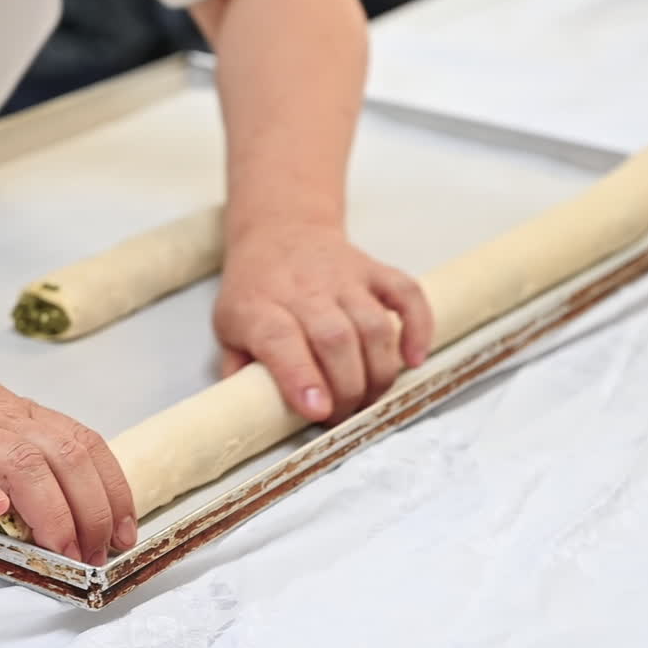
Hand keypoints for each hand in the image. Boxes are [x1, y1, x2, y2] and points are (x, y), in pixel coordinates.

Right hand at [0, 313, 135, 564]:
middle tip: (96, 554)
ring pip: (20, 460)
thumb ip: (10, 454)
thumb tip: (47, 503)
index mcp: (16, 414)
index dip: (114, 490)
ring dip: (48, 508)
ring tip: (58, 546)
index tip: (126, 530)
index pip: (86, 447)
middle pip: (66, 457)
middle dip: (92, 510)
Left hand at [213, 222, 433, 424]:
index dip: (301, 378)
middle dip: (347, 389)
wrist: (281, 230)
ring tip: (369, 399)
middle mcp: (304, 289)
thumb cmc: (256, 290)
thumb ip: (239, 373)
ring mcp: (344, 278)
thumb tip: (253, 416)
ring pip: (372, 325)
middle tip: (342, 416)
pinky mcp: (374, 271)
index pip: (280, 340)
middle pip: (335, 339)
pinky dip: (418, 328)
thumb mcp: (229, 329)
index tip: (317, 410)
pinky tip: (413, 359)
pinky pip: (407, 294)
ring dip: (378, 372)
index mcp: (260, 307)